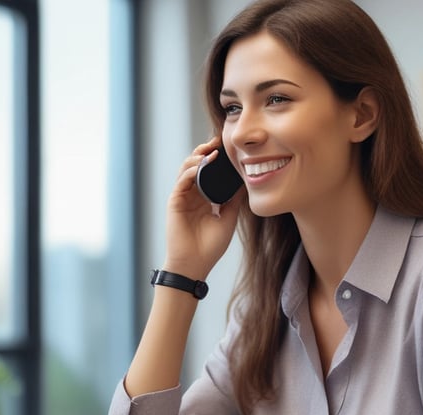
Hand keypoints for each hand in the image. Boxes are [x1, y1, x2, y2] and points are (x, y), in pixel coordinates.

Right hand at [163, 137, 243, 279]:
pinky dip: (191, 171)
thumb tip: (247, 181)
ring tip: (210, 150)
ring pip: (186, 169)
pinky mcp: (174, 202)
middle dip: (205, 152)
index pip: (208, 173)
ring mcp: (182, 198)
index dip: (216, 160)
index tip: (228, 148)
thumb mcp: (229, 218)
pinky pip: (182, 181)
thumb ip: (234, 199)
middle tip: (218, 142)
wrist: (195, 264)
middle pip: (196, 166)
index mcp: (204, 199)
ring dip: (197, 157)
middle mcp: (192, 195)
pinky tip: (202, 165)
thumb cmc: (210, 247)